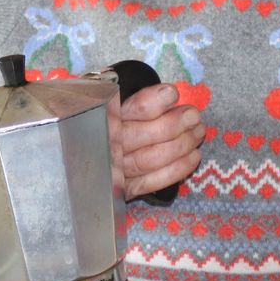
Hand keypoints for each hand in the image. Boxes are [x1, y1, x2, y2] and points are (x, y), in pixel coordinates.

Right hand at [108, 83, 204, 200]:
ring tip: (197, 132)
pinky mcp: (125, 188)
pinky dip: (177, 170)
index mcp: (105, 116)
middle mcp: (109, 143)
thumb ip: (129, 95)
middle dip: (176, 124)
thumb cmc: (107, 120)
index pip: (130, 109)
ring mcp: (116, 168)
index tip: (172, 94)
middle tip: (193, 115)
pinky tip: (193, 156)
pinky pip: (154, 181)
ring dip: (182, 145)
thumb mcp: (110, 100)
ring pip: (152, 159)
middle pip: (147, 134)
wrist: (82, 157)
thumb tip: (165, 92)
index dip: (154, 102)